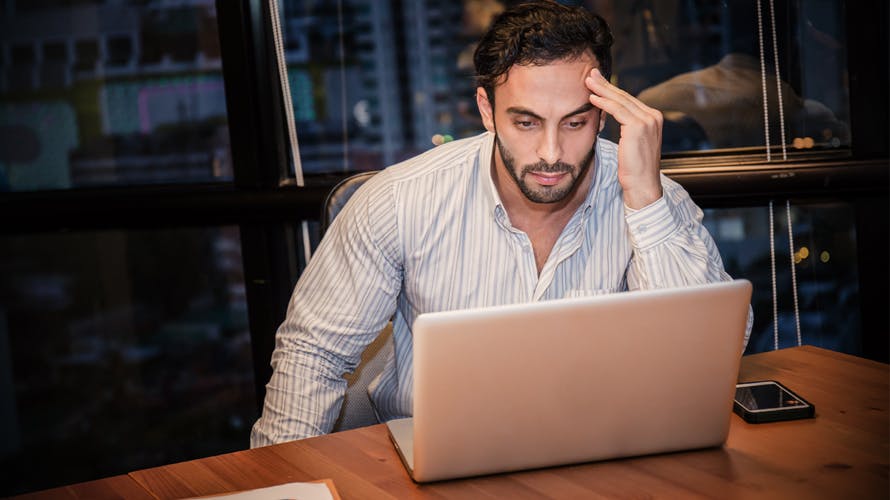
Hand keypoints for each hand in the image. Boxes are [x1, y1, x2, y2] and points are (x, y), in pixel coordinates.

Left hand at [586, 68, 662, 208]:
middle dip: (605, 85)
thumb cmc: (633, 169)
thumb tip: (611, 113)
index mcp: (653, 118)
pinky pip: (617, 110)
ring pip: (620, 101)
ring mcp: (648, 120)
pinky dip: (603, 103)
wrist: (642, 185)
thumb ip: (627, 127)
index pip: (628, 100)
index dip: (612, 91)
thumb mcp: (631, 143)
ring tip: (588, 82)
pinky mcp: (639, 126)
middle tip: (590, 74)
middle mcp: (653, 116)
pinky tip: (592, 98)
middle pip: (624, 97)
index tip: (598, 82)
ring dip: (602, 90)